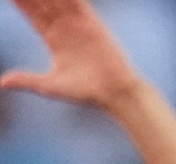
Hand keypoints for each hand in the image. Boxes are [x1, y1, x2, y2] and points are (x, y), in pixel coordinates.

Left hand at [0, 0, 140, 111]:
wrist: (113, 92)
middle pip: (43, 4)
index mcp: (53, 39)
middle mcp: (65, 28)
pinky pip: (79, 5)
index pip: (34, 15)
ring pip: (58, 1)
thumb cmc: (84, 92)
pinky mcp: (93, 24)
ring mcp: (79, 25)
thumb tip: (2, 83)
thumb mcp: (50, 86)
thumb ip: (27, 80)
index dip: (22, 3)